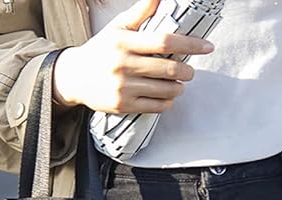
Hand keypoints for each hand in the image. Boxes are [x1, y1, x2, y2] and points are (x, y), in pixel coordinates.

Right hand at [52, 0, 213, 113]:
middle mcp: (123, 65)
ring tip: (180, 84)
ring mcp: (123, 88)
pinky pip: (154, 106)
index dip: (190, 44)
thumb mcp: (117, 28)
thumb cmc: (100, 50)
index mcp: (124, 42)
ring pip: (164, 90)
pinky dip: (167, 102)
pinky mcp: (123, 105)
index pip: (164, 42)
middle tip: (190, 71)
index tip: (207, 47)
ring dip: (178, 88)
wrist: (74, 78)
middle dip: (186, 71)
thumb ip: (141, 12)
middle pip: (167, 69)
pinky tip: (168, 97)